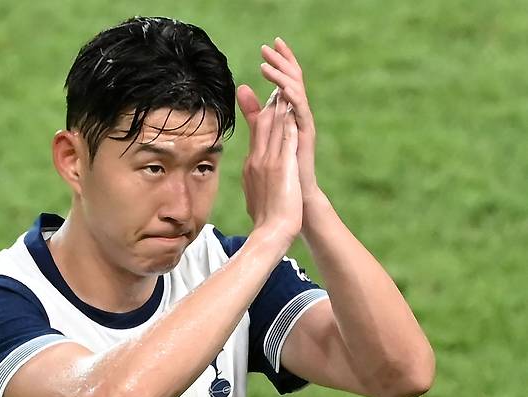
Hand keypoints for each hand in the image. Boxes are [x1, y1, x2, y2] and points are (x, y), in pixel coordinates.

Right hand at [237, 86, 302, 249]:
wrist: (270, 232)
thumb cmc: (265, 221)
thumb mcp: (257, 197)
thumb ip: (256, 184)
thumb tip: (253, 180)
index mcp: (251, 168)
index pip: (256, 136)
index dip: (261, 117)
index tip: (267, 103)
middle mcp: (257, 161)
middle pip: (262, 127)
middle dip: (269, 106)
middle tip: (276, 87)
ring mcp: (268, 162)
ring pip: (272, 128)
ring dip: (279, 108)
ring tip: (284, 90)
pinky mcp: (281, 166)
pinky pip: (284, 138)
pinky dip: (288, 121)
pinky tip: (293, 108)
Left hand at [260, 38, 319, 200]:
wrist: (293, 200)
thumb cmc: (279, 174)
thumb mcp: (262, 142)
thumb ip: (255, 118)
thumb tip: (242, 95)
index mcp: (287, 118)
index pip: (284, 82)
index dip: (279, 64)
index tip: (270, 46)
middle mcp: (297, 119)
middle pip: (292, 81)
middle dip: (282, 61)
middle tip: (273, 44)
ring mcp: (302, 127)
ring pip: (296, 93)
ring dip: (282, 76)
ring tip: (268, 64)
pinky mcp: (305, 137)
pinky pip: (300, 112)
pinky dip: (292, 98)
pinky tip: (282, 88)